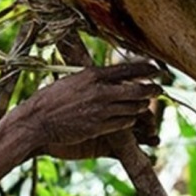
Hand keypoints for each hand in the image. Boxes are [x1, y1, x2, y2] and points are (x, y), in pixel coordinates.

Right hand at [19, 62, 159, 157]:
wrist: (36, 121)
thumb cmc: (52, 98)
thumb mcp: (74, 79)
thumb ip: (94, 78)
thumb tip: (112, 75)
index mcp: (94, 74)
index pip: (128, 68)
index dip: (147, 69)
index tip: (158, 69)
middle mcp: (100, 91)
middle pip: (137, 89)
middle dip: (152, 90)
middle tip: (159, 90)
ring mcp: (100, 111)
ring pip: (133, 108)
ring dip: (141, 107)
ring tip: (145, 105)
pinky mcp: (98, 128)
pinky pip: (123, 124)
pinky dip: (129, 121)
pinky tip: (130, 119)